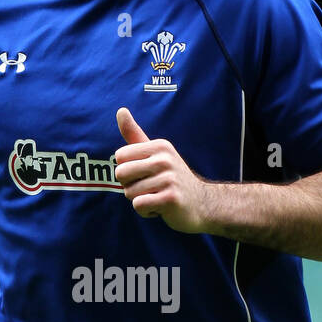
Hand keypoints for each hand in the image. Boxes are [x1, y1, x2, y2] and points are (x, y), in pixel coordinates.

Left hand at [114, 108, 208, 233]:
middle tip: (150, 188)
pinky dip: (146, 212)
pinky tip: (160, 208)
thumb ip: (135, 134)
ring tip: (158, 197)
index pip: (119, 157)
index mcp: (160, 146)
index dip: (127, 171)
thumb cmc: (171, 179)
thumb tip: (120, 110)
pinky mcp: (171, 198)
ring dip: (140, 200)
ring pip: (129, 193)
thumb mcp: (155, 154)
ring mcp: (169, 179)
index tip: (145, 174)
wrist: (202, 204)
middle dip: (130, 186)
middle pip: (121, 174)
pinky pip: (139, 205)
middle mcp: (165, 159)